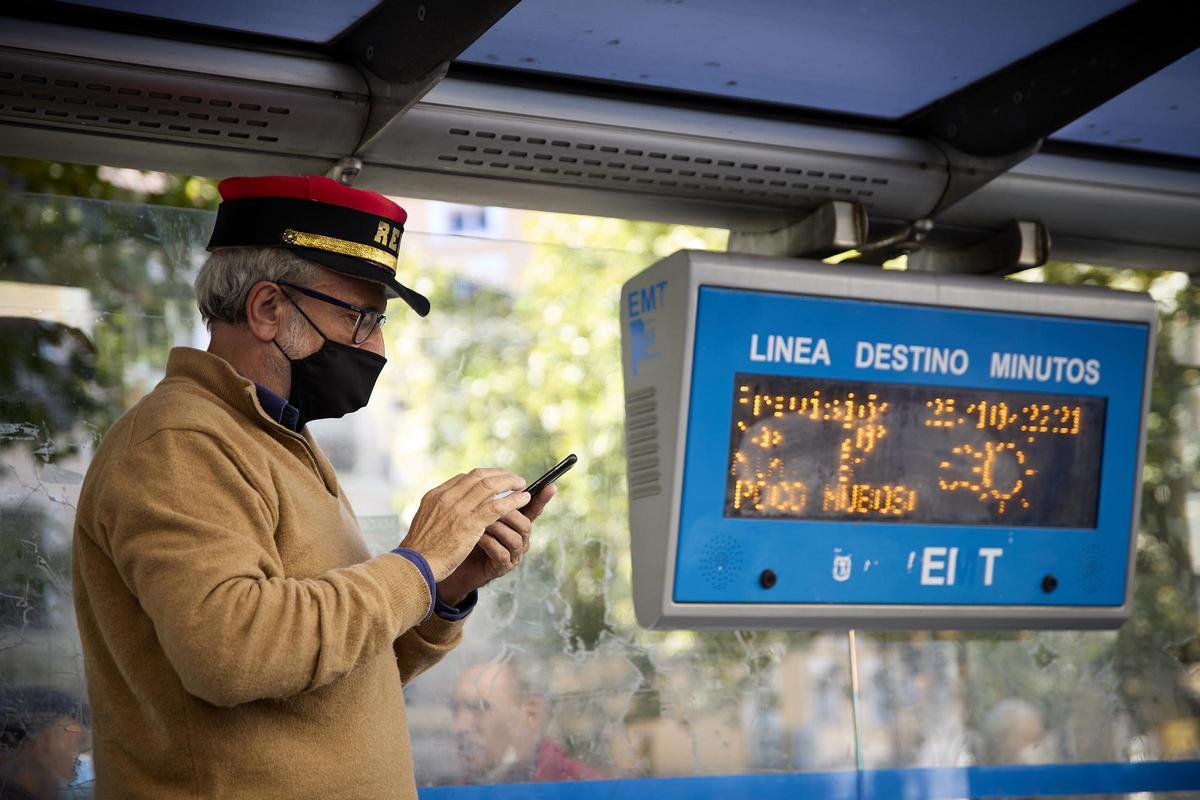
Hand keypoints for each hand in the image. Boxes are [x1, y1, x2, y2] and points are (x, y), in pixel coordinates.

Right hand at [399, 468, 529, 581]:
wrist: (415, 565)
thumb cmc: (421, 550)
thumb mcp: (426, 522)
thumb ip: (440, 511)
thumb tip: (451, 508)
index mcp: (436, 495)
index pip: (464, 478)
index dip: (484, 477)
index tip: (495, 480)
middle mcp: (447, 497)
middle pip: (479, 476)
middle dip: (500, 475)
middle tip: (513, 479)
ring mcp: (459, 509)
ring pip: (491, 487)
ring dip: (510, 483)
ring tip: (522, 486)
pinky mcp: (470, 523)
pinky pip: (497, 506)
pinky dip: (513, 500)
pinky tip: (524, 499)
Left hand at [438, 484, 556, 604]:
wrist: (454, 562)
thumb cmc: (466, 534)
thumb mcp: (477, 512)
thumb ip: (487, 498)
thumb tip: (490, 475)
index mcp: (516, 522)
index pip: (532, 508)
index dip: (542, 498)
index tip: (551, 485)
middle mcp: (519, 538)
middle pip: (525, 523)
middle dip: (508, 513)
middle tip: (490, 505)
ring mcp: (512, 554)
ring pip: (515, 538)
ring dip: (497, 527)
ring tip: (478, 521)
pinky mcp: (501, 567)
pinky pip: (501, 552)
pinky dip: (488, 542)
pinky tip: (475, 537)